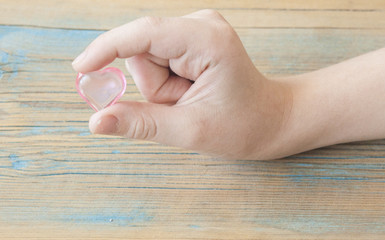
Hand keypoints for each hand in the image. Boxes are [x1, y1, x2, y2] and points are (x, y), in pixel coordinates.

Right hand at [72, 10, 292, 159]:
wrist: (271, 118)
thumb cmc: (243, 125)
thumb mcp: (190, 130)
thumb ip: (141, 123)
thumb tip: (96, 121)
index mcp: (207, 41)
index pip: (144, 33)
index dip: (107, 48)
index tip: (80, 70)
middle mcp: (201, 25)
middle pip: (143, 50)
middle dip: (154, 86)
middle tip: (183, 105)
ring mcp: (197, 28)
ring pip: (148, 57)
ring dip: (161, 87)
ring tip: (191, 99)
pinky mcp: (192, 38)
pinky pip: (158, 59)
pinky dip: (166, 82)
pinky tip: (191, 90)